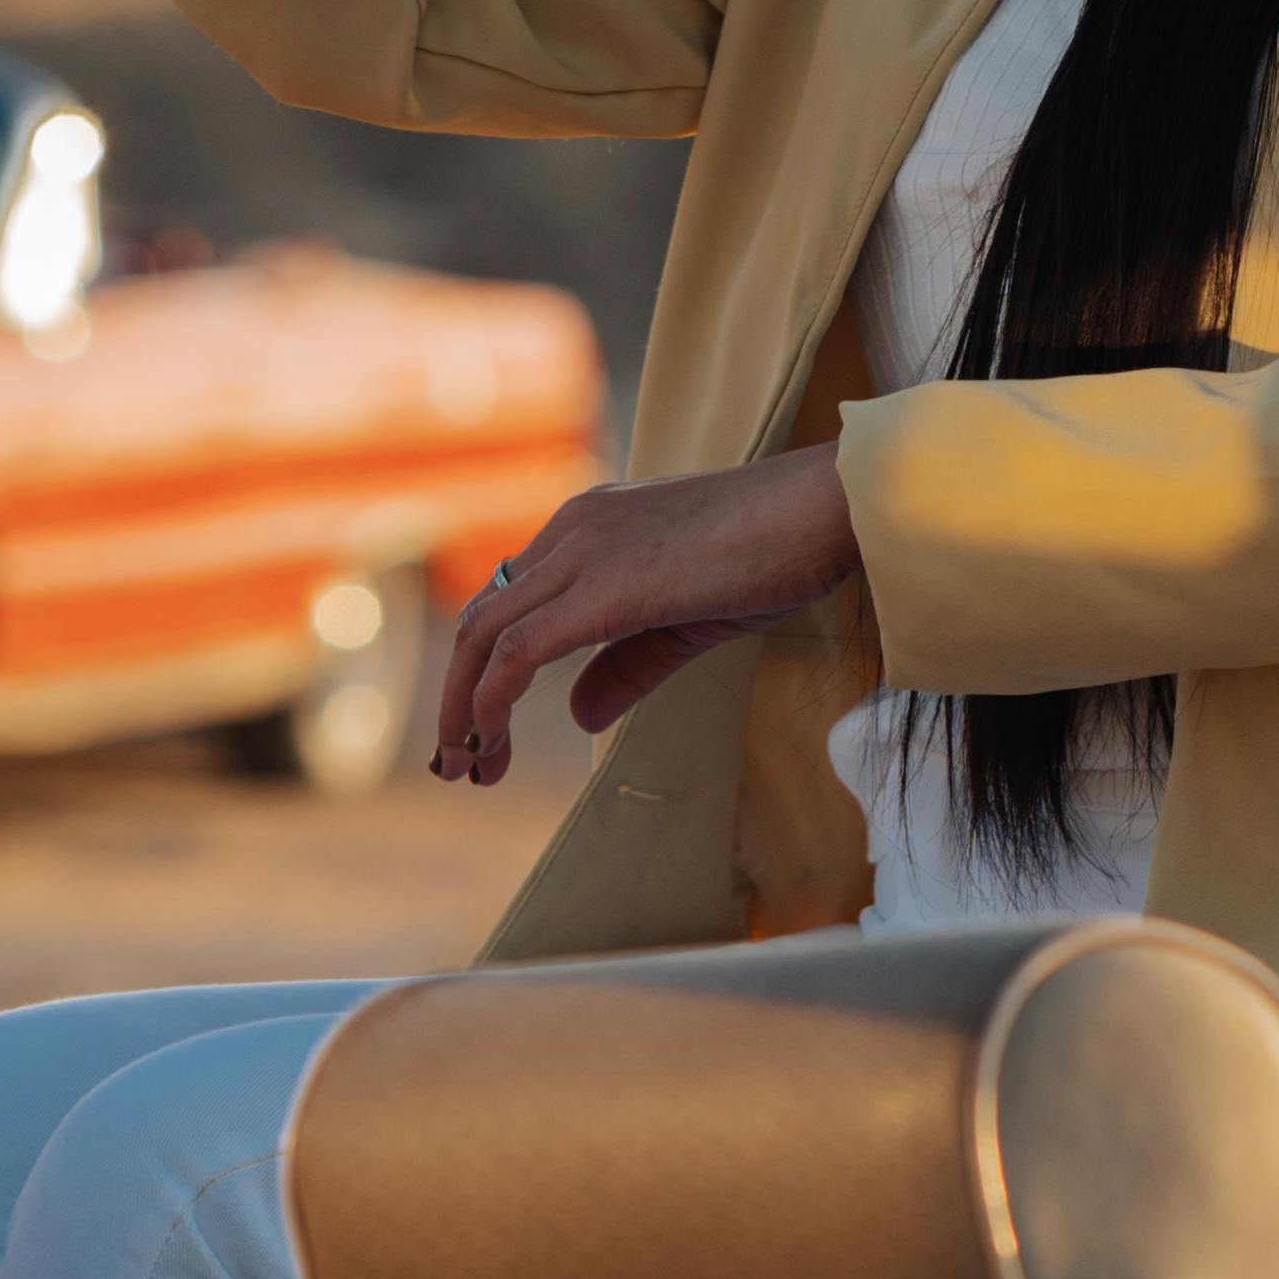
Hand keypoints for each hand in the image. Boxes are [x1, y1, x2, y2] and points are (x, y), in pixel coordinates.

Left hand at [432, 450, 856, 785]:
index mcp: (589, 526)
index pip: (508, 599)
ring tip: (466, 768)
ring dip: (464, 709)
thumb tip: (578, 715)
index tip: (484, 731)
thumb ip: (626, 664)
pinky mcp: (600, 588)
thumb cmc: (774, 553)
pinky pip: (518, 652)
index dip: (483, 670)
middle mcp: (572, 529)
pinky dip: (490, 702)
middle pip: (481, 619)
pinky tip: (490, 741)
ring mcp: (581, 552)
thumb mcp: (687, 620)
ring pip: (484, 635)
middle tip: (457, 763)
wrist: (821, 510)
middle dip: (459, 696)